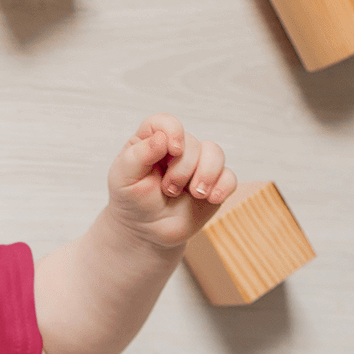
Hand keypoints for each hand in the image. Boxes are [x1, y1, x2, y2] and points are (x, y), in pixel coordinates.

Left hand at [107, 114, 236, 249]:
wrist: (146, 231)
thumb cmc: (132, 201)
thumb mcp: (124, 179)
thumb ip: (139, 155)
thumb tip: (162, 138)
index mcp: (152, 141)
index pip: (165, 122)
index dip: (173, 131)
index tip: (173, 150)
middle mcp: (178, 149)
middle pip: (193, 143)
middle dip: (183, 169)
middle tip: (169, 190)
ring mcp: (197, 165)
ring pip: (215, 153)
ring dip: (206, 175)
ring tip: (194, 194)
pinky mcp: (213, 183)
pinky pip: (229, 177)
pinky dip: (223, 187)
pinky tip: (211, 198)